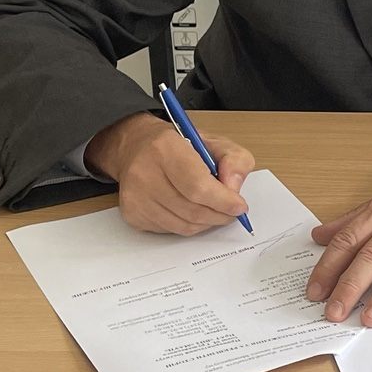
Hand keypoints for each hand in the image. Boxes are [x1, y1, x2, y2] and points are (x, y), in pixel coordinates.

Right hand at [85, 111, 253, 235]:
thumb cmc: (177, 145)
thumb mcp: (214, 141)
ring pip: (182, 225)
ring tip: (217, 212)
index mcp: (165, 148)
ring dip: (206, 223)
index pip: (197, 186)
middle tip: (232, 213)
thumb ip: (234, 160)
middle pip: (191, 210)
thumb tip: (234, 188)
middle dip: (220, 215)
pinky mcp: (132, 213)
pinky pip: (170, 230)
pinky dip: (189, 225)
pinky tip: (193, 211)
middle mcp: (144, 173)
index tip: (239, 206)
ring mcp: (134, 196)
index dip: (223, 201)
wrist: (137, 148)